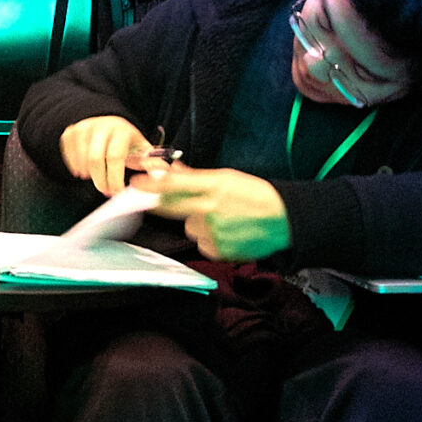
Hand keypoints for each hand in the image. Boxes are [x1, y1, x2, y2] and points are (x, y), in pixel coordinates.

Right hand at [60, 115, 157, 196]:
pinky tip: (85, 172)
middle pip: (95, 159)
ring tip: (98, 180)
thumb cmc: (125, 140)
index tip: (117, 191)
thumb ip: (150, 161)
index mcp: (121, 129)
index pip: (115, 156)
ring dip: (89, 175)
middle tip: (105, 191)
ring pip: (81, 159)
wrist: (106, 121)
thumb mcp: (140, 147)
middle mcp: (100, 126)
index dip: (115, 177)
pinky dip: (76, 168)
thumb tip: (162, 172)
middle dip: (100, 180)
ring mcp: (83, 128)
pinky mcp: (71, 132)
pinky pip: (69, 156)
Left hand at [140, 165, 290, 261]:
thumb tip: (170, 170)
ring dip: (197, 223)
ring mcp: (214, 232)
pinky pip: (202, 243)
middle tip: (156, 200)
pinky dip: (209, 238)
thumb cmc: (256, 194)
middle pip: (172, 208)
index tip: (136, 183)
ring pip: (189, 228)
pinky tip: (226, 231)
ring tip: (219, 218)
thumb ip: (195, 178)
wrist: (284, 219)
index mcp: (214, 187)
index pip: (174, 185)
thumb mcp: (227, 178)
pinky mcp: (219, 251)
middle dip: (162, 204)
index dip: (152, 184)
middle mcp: (211, 210)